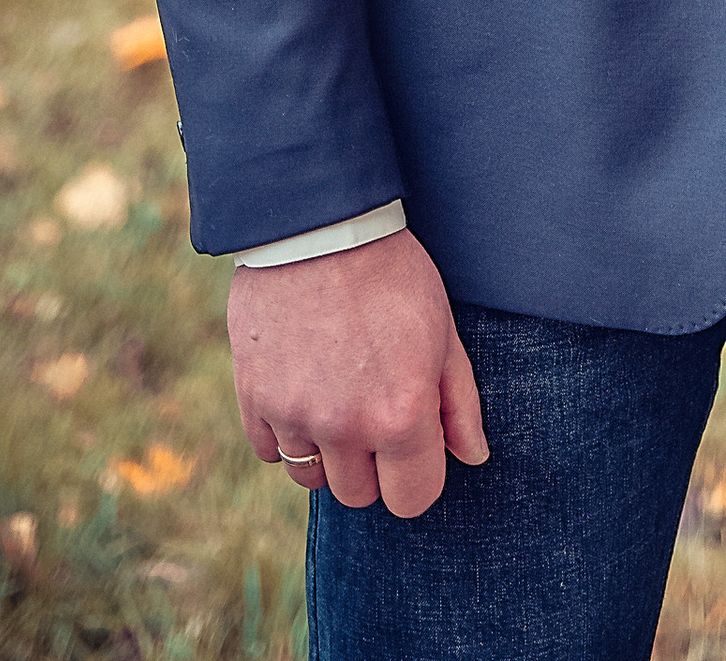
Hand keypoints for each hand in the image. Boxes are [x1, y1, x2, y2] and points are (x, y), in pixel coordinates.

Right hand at [230, 228, 488, 517]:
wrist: (318, 225)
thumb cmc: (391, 273)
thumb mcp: (442, 330)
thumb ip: (460, 403)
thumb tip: (472, 457)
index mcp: (400, 414)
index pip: (413, 500)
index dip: (418, 475)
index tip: (415, 443)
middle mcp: (345, 427)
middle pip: (359, 495)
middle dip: (373, 465)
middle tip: (374, 411)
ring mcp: (294, 416)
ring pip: (312, 478)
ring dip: (327, 452)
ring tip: (336, 398)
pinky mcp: (254, 399)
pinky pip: (269, 451)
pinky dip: (285, 432)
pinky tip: (302, 389)